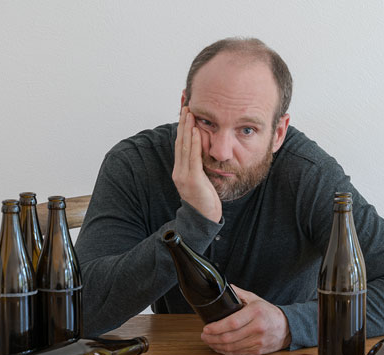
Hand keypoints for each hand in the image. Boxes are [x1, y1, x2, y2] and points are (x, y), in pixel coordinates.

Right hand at [172, 106, 221, 222]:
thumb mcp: (202, 179)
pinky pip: (193, 157)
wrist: (203, 220)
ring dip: (187, 128)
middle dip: (182, 122)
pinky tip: (196, 131)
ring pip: (185, 146)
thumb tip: (205, 151)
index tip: (185, 111)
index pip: (180, 144)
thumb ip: (200, 166)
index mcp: (180, 170)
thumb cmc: (205, 200)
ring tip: (189, 112)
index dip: (182, 127)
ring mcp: (184, 175)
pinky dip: (194, 142)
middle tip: (185, 104)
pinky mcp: (192, 179)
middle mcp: (179, 170)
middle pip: (180, 141)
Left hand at [200, 284, 291, 354]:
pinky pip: (238, 353)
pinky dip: (226, 351)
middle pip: (230, 337)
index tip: (206, 328)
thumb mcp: (255, 299)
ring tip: (209, 341)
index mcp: (256, 313)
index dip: (217, 327)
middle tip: (204, 336)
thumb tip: (223, 288)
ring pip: (233, 347)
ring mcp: (258, 341)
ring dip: (217, 346)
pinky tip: (219, 347)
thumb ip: (239, 293)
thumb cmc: (268, 312)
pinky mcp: (258, 351)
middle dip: (213, 338)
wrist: (287, 327)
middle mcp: (258, 328)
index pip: (232, 322)